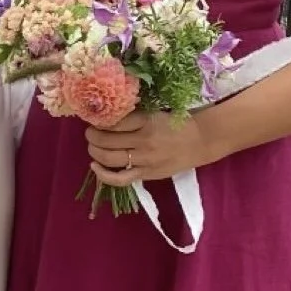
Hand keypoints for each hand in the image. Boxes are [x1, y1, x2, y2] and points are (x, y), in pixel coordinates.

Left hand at [84, 109, 209, 190]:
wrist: (201, 141)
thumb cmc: (177, 123)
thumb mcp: (156, 112)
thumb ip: (134, 115)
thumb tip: (107, 115)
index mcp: (146, 120)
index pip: (113, 122)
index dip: (99, 121)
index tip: (95, 120)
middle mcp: (143, 140)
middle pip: (106, 140)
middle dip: (92, 136)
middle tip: (89, 133)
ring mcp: (144, 159)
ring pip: (109, 158)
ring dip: (94, 151)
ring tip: (92, 146)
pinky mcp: (147, 174)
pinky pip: (120, 179)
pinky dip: (103, 175)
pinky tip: (94, 167)